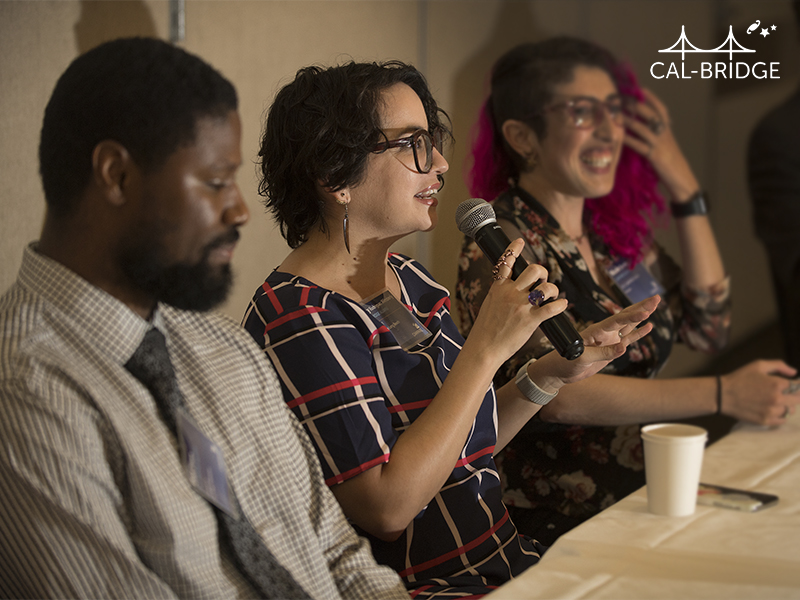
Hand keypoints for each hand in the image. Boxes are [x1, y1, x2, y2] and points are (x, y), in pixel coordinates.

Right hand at [468, 238, 566, 366]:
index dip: (514, 249)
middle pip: (534, 270)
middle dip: (543, 274)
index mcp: (498, 288)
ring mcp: (521, 306)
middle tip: (542, 283)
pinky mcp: (530, 320)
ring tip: (552, 296)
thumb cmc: (485, 332)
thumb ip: (501, 296)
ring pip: (546, 287)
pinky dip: (560, 305)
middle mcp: (510, 293)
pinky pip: (552, 307)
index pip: (506, 262)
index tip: (520, 241)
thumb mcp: (489, 306)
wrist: (483, 348)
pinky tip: (561, 305)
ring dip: (553, 290)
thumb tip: (514, 292)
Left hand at [529, 295, 659, 390]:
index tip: (645, 311)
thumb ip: (603, 353)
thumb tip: (624, 347)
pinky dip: (638, 333)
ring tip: (655, 306)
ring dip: (641, 316)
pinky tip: (648, 326)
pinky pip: (627, 339)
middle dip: (641, 308)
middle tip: (657, 298)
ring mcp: (608, 340)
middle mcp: (604, 332)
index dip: (631, 316)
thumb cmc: (564, 362)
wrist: (558, 371)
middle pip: (625, 317)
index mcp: (595, 331)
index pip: (616, 321)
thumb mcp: (582, 358)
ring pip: (628, 325)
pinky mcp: (611, 349)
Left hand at [623, 89, 699, 201]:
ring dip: (627, 120)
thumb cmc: (669, 165)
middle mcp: (664, 134)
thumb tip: (637, 130)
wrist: (682, 180)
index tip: (641, 88)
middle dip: (634, 105)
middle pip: (650, 114)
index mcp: (667, 131)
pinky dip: (628, 140)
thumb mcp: (664, 147)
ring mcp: (660, 144)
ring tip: (614, 114)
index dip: (652, 98)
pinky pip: (639, 145)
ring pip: (643, 128)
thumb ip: (653, 137)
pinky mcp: (655, 156)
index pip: (661, 109)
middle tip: (620, 98)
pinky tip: (618, 136)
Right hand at [721, 360, 799, 425]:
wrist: (723, 395)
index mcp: (777, 384)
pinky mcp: (766, 421)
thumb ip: (779, 365)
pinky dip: (780, 415)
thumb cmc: (740, 378)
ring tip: (775, 402)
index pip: (796, 386)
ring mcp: (772, 412)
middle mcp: (778, 399)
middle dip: (792, 395)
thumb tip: (794, 372)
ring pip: (789, 410)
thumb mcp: (758, 365)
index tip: (790, 385)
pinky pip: (782, 420)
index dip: (794, 385)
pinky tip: (772, 410)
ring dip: (786, 405)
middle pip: (796, 400)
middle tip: (782, 393)